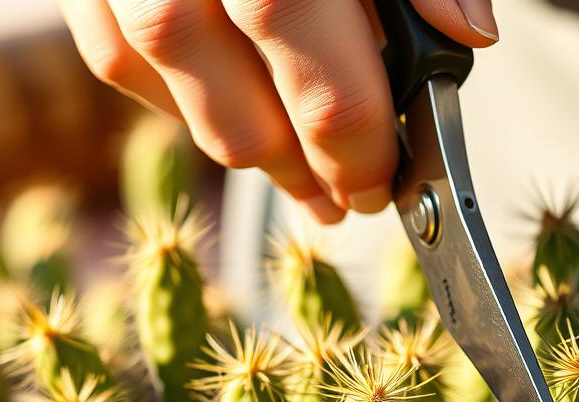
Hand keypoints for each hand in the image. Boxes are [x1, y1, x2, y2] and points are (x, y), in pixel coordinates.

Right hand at [60, 0, 498, 223]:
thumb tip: (469, 35)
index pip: (291, 27)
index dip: (342, 128)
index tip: (383, 180)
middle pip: (216, 62)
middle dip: (294, 157)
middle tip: (348, 198)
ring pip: (151, 59)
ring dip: (232, 139)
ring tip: (296, 178)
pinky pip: (109, 39)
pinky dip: (170, 92)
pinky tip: (229, 117)